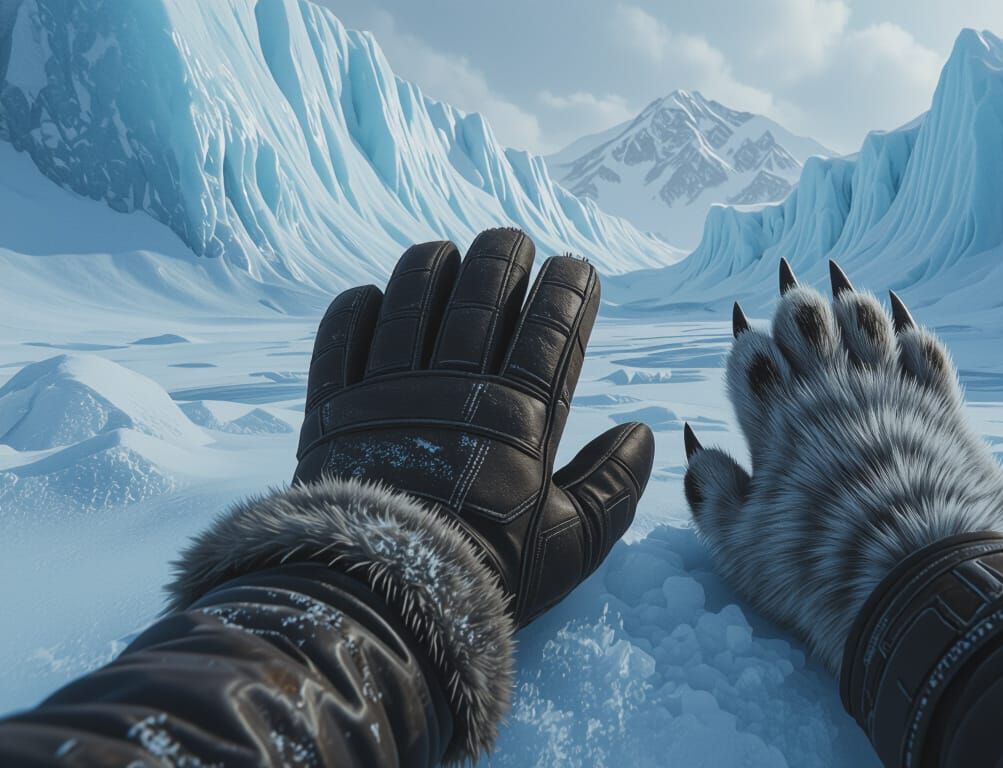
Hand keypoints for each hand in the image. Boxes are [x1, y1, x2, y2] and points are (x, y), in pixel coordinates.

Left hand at [296, 228, 654, 626]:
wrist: (381, 601)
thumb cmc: (486, 574)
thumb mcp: (569, 544)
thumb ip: (614, 487)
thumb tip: (643, 434)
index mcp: (520, 416)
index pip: (553, 330)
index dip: (569, 289)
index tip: (578, 267)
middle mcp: (455, 388)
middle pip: (483, 296)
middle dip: (504, 258)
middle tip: (513, 242)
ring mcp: (389, 392)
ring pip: (412, 301)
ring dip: (431, 267)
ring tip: (445, 252)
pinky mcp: (333, 408)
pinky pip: (340, 338)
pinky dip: (356, 310)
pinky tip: (371, 296)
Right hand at [683, 259, 1002, 670]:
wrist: (914, 580)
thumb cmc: (816, 568)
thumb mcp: (740, 545)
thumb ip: (714, 494)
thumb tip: (701, 454)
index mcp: (774, 420)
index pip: (749, 353)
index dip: (749, 350)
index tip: (757, 366)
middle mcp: (827, 394)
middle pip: (804, 319)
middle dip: (796, 312)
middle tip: (800, 322)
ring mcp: (886, 393)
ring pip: (864, 319)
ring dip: (853, 311)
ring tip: (849, 312)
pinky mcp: (939, 407)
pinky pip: (925, 348)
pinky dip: (913, 336)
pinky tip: (908, 336)